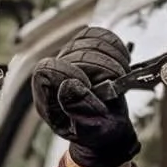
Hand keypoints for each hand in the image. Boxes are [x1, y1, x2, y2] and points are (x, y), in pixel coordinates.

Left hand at [31, 26, 139, 166]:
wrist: (108, 128)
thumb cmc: (97, 131)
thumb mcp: (90, 129)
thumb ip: (78, 109)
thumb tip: (67, 86)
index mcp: (48, 98)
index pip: (46, 71)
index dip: (69, 73)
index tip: (90, 85)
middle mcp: (55, 77)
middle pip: (73, 53)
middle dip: (101, 66)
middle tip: (115, 82)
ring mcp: (69, 61)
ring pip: (86, 40)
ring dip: (110, 56)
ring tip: (119, 74)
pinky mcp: (84, 50)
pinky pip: (97, 35)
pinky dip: (113, 45)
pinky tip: (121, 60)